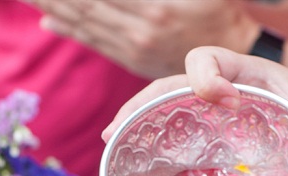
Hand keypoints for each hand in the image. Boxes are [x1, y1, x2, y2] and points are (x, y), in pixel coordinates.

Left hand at [34, 0, 260, 78]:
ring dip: (53, 7)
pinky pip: (96, 43)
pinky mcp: (134, 58)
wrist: (236, 50)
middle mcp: (139, 30)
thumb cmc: (220, 9)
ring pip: (84, 24)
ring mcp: (134, 47)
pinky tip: (50, 21)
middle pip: (83, 5)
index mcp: (154, 8)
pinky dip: (71, 29)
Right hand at [102, 46, 287, 148]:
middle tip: (120, 128)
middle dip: (142, 103)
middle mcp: (219, 85)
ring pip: (162, 105)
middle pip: (169, 84)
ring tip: (110, 142)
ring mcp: (207, 110)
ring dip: (134, 120)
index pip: (206, 58)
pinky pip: (171, 129)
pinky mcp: (206, 133)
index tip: (228, 103)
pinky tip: (127, 157)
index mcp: (243, 70)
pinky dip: (148, 139)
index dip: (207, 78)